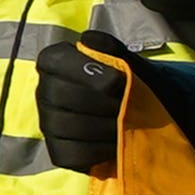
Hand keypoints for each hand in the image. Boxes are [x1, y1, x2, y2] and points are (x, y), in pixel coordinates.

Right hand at [34, 39, 127, 175]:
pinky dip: (98, 151)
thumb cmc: (134, 81)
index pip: (55, 62)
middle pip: (59, 95)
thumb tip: (87, 40)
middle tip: (125, 106)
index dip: (85, 72)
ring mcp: (48, 123)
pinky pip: (71, 154)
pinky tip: (116, 144)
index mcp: (55, 61)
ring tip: (126, 125)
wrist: (149, 113)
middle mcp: (45, 91)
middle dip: (100, 102)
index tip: (117, 82)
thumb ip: (110, 47)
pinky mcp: (59, 150)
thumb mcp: (128, 60)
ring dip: (103, 127)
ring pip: (65, 126)